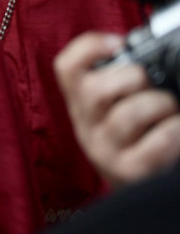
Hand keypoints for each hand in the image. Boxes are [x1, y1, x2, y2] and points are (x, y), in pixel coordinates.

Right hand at [55, 31, 179, 187]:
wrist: (141, 189)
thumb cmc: (137, 138)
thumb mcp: (116, 108)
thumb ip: (120, 82)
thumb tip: (145, 48)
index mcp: (81, 104)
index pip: (66, 68)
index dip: (89, 48)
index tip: (118, 44)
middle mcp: (86, 126)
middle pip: (94, 89)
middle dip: (133, 77)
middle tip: (150, 85)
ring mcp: (105, 151)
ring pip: (127, 114)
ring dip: (160, 104)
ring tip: (171, 110)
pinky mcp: (130, 172)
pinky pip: (157, 141)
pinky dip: (174, 129)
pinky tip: (178, 128)